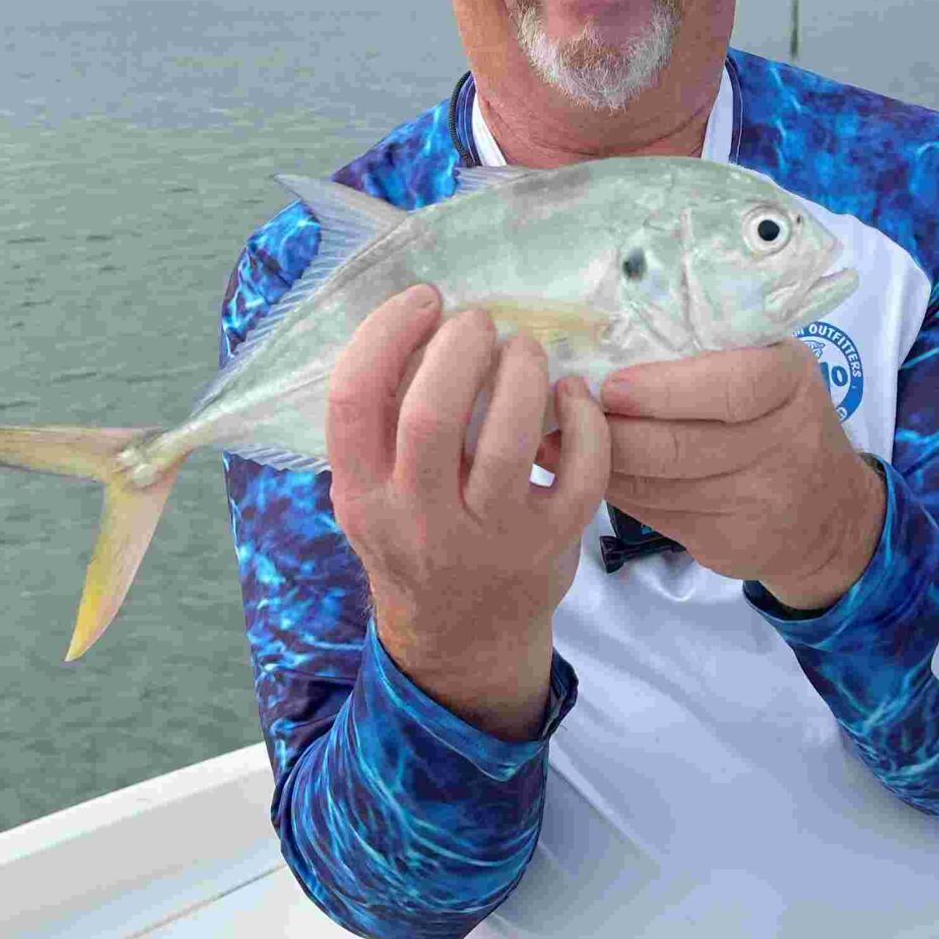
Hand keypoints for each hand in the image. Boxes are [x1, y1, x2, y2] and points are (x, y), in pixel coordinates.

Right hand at [326, 286, 610, 736]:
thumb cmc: (416, 538)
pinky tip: (573, 395)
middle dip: (461, 347)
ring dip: (523, 373)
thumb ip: (380, 422)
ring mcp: (488, 537)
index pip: (353, 398)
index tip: (423, 301)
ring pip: (509, 441)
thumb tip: (419, 316)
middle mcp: (417, 520)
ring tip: (525, 349)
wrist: (462, 637)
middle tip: (479, 323)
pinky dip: (585, 421)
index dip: (387, 333)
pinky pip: (580, 472)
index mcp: (361, 494)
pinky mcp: (550, 543)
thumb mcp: (371, 491)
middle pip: (432, 415)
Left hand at [549, 340, 885, 610]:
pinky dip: (619, 492)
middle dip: (612, 432)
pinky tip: (594, 473)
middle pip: (680, 446)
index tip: (610, 387)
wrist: (828, 514)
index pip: (730, 388)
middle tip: (563, 412)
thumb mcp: (771, 369)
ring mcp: (758, 503)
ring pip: (657, 486)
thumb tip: (609, 347)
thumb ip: (712, 355)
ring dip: (601, 464)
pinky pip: (655, 514)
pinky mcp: (730, 545)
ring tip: (559, 442)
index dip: (662, 391)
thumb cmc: (782, 418)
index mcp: (791, 384)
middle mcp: (784, 446)